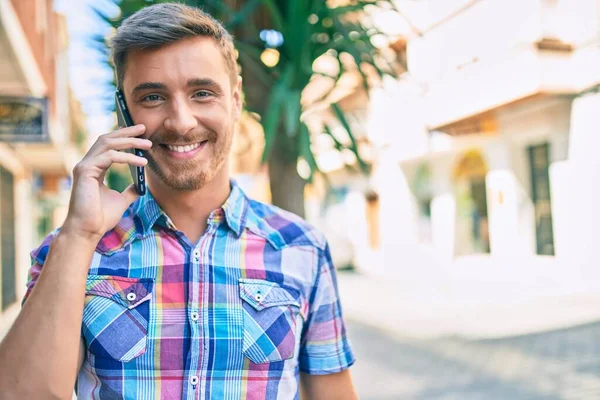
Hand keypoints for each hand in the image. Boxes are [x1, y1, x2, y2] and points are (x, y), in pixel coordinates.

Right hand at [62, 125, 151, 241]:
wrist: (88, 231)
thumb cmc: (101, 217)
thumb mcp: (121, 200)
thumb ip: (130, 190)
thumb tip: (141, 184)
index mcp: (94, 169)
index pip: (108, 145)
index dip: (123, 137)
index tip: (140, 133)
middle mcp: (87, 164)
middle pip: (107, 139)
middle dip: (126, 132)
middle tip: (144, 128)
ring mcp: (84, 166)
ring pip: (107, 144)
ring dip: (129, 142)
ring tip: (148, 145)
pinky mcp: (84, 171)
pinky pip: (109, 157)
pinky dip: (127, 157)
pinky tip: (141, 162)